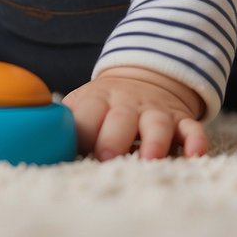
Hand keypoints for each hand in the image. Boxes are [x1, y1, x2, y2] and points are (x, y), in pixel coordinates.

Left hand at [61, 66, 207, 159]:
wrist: (143, 78)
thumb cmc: (105, 104)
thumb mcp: (84, 102)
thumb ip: (68, 120)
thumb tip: (41, 142)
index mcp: (98, 99)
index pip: (87, 112)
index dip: (82, 129)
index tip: (79, 147)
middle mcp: (127, 104)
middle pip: (120, 118)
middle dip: (113, 137)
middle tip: (107, 157)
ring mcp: (155, 111)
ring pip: (156, 124)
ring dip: (154, 141)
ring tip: (149, 158)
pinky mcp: (180, 119)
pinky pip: (192, 128)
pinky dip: (195, 141)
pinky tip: (194, 154)